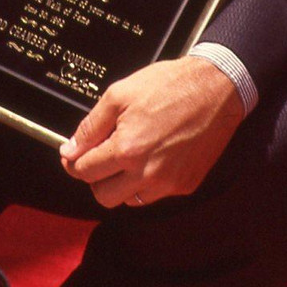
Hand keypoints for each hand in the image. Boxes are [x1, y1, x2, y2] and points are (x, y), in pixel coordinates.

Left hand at [58, 56, 243, 208]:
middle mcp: (148, 173)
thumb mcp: (119, 94)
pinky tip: (150, 156)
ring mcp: (169, 183)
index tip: (72, 156)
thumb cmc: (171, 85)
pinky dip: (146, 181)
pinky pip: (155, 194)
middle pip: (104, 196)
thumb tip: (71, 148)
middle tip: (99, 157)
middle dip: (95, 178)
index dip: (73, 162)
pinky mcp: (185, 185)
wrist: (215, 88)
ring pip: (129, 200)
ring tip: (128, 154)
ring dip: (121, 183)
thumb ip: (91, 126)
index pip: (85, 171)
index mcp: (128, 149)